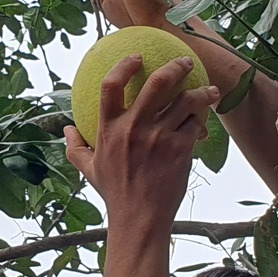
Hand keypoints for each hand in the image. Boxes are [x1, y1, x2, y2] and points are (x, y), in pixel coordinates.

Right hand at [65, 55, 219, 228]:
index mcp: (109, 129)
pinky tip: (204, 123)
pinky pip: (195, 125)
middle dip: (176, 67)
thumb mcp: (89, 169)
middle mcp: (133, 128)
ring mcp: (159, 138)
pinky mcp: (180, 150)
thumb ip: (75, 147)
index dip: (125, 64)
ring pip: (186, 101)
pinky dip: (201, 121)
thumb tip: (67, 129)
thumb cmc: (114, 193)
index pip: (111, 84)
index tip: (138, 56)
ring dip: (202, 93)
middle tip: (186, 62)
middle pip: (158, 83)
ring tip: (209, 91)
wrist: (139, 219)